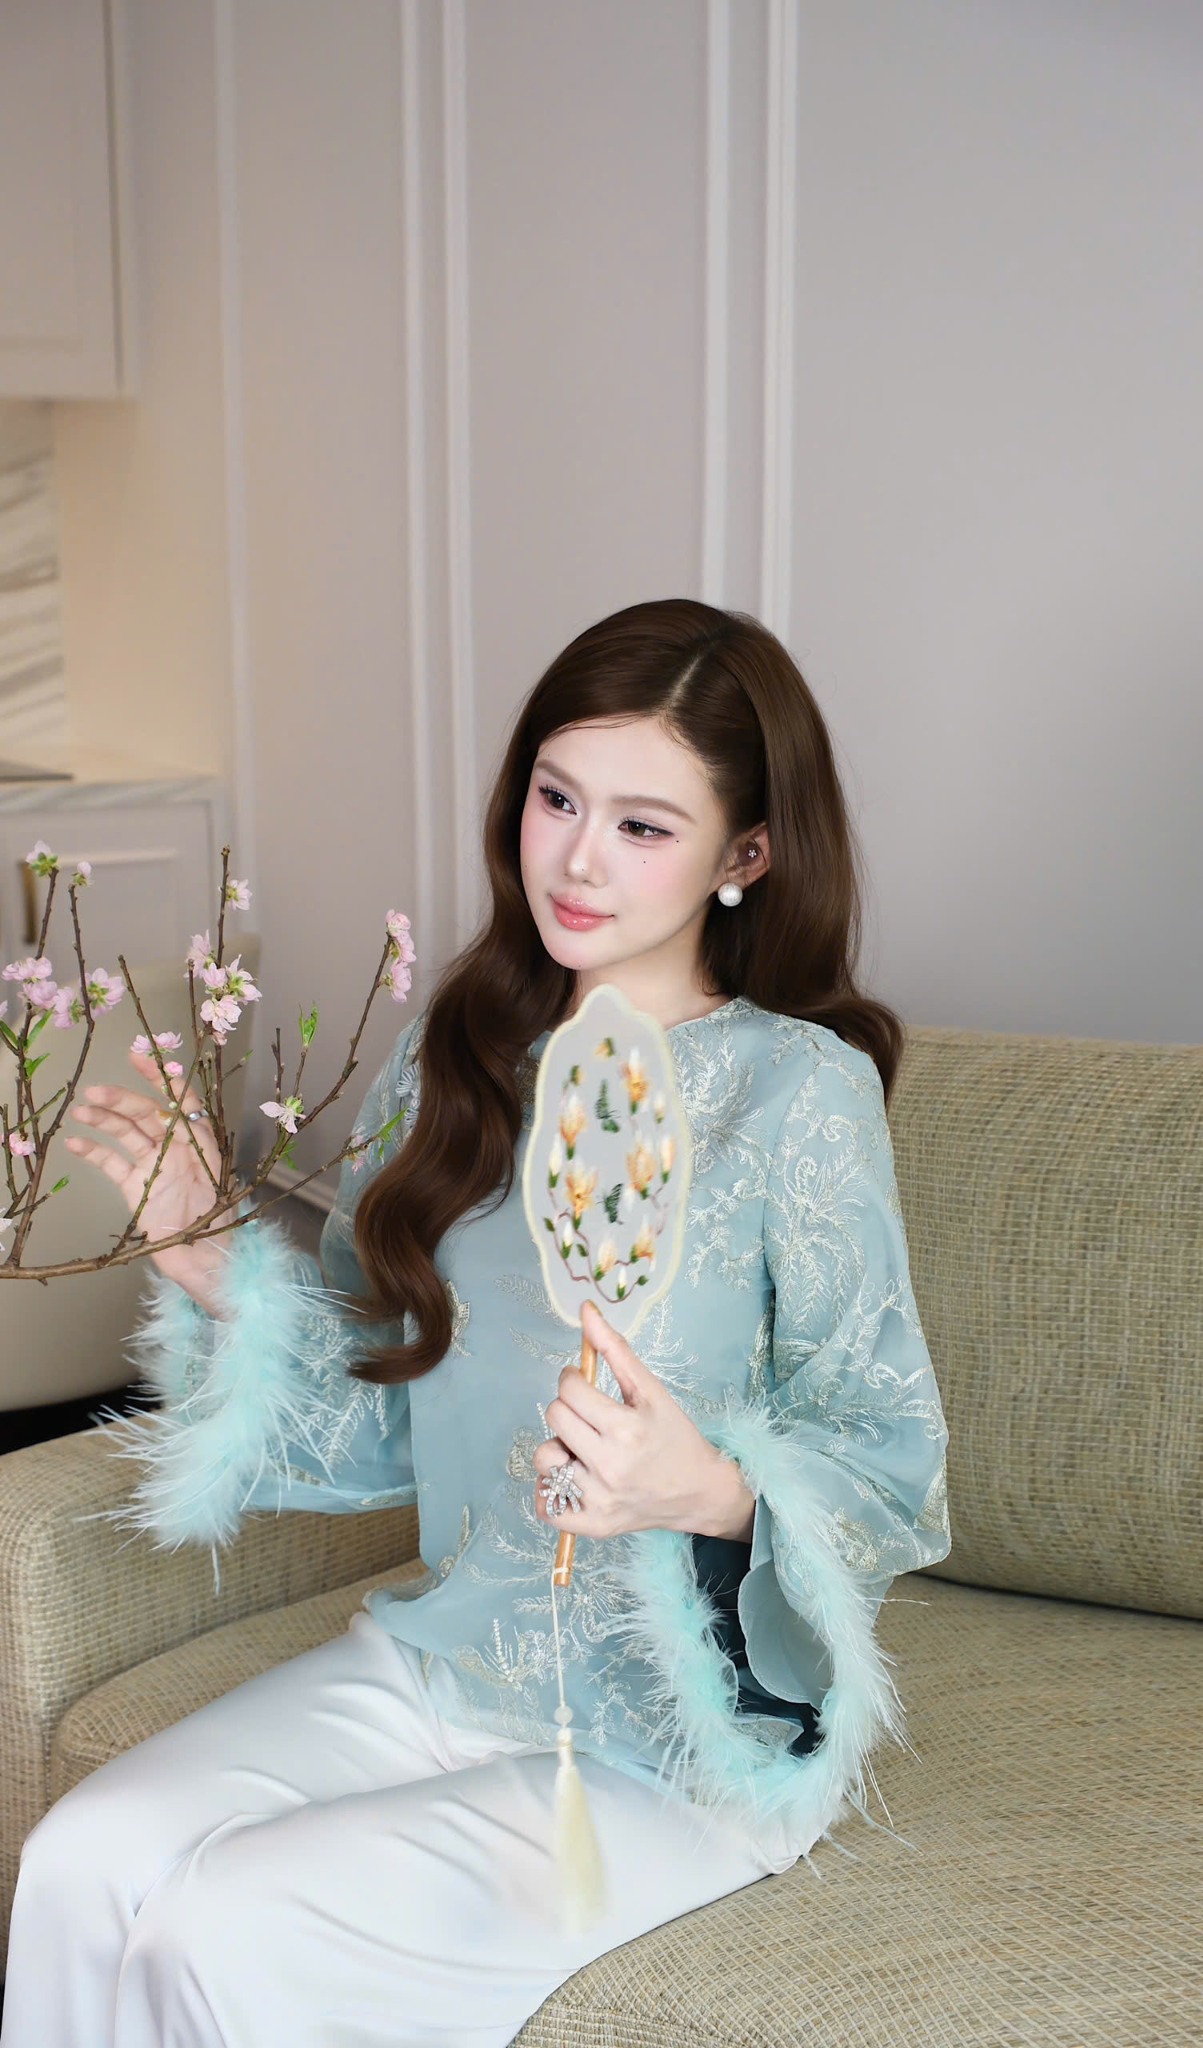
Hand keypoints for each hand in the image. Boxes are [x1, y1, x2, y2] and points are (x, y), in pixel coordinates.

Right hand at [63, 1049, 230, 1313]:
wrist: (204, 1260)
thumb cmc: (218, 1219)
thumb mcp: (216, 1174)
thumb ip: (199, 1140)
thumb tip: (181, 1107)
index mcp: (199, 1140)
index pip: (180, 1100)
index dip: (163, 1079)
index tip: (139, 1060)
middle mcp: (175, 1147)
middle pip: (147, 1113)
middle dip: (123, 1099)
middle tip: (97, 1090)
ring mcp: (152, 1165)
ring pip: (126, 1133)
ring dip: (105, 1119)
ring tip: (84, 1110)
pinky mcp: (134, 1186)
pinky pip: (112, 1162)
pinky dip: (94, 1150)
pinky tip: (76, 1142)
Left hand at [532, 1298, 756, 1540]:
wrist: (698, 1491)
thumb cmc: (674, 1435)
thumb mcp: (650, 1389)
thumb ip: (614, 1349)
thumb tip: (584, 1310)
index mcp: (627, 1429)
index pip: (569, 1389)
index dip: (573, 1379)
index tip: (585, 1384)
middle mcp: (610, 1466)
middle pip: (554, 1418)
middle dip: (567, 1409)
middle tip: (588, 1415)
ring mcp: (599, 1499)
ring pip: (545, 1458)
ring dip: (559, 1448)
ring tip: (583, 1448)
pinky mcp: (592, 1524)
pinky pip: (545, 1505)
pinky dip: (551, 1490)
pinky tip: (573, 1476)